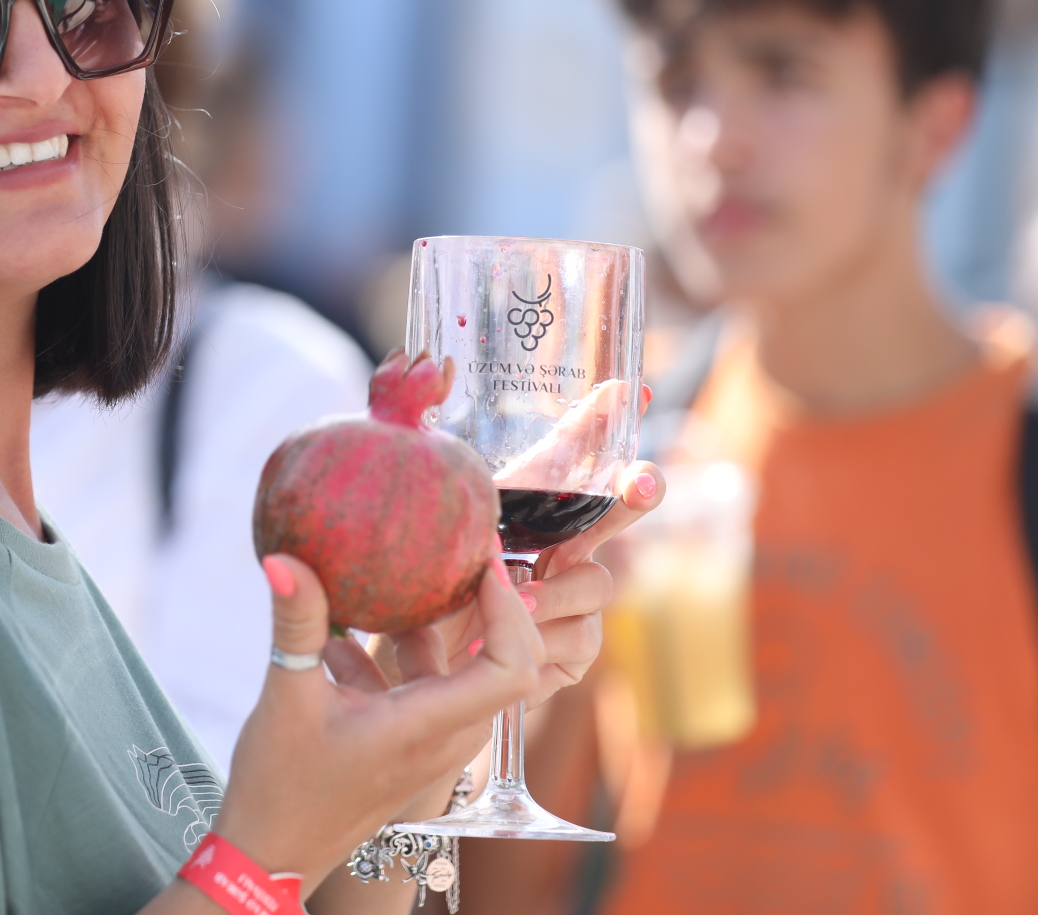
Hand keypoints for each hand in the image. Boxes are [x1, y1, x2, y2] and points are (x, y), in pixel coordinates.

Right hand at [212, 555, 542, 886]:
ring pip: (460, 670)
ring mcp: (432, 743)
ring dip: (435, 625)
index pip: (510, 667)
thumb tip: (283, 558)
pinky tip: (346, 634)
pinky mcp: (412, 744)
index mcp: (428, 727)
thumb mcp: (285, 695)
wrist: (272, 854)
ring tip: (402, 577)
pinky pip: (426, 686)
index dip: (508, 610)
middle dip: (489, 604)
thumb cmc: (281, 787)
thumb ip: (295, 623)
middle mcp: (445, 736)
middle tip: (463, 551)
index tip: (480, 561)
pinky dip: (401, 653)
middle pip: (502, 662)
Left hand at [372, 380, 666, 707]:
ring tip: (517, 600)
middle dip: (636, 491)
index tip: (630, 390)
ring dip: (556, 592)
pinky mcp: (569, 656)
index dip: (603, 425)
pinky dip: (543, 643)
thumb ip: (420, 456)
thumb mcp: (420, 522)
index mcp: (530, 513)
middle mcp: (562, 552)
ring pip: (596, 583)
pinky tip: (499, 649)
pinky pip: (579, 641)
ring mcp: (573, 604)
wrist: (397, 671)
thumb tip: (415, 367)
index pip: (575, 459)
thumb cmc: (410, 591)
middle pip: (617, 514)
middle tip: (640, 481)